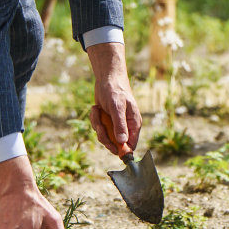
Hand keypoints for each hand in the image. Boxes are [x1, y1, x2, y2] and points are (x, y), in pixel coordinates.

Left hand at [86, 42, 140, 156]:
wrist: (106, 78)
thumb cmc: (115, 90)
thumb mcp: (117, 107)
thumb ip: (120, 125)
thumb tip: (122, 142)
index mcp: (133, 123)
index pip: (132, 144)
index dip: (123, 149)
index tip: (113, 148)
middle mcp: (126, 126)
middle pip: (116, 144)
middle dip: (105, 136)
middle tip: (100, 126)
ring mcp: (115, 124)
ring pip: (105, 137)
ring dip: (98, 125)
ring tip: (97, 111)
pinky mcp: (106, 121)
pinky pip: (98, 128)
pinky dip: (94, 119)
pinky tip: (96, 108)